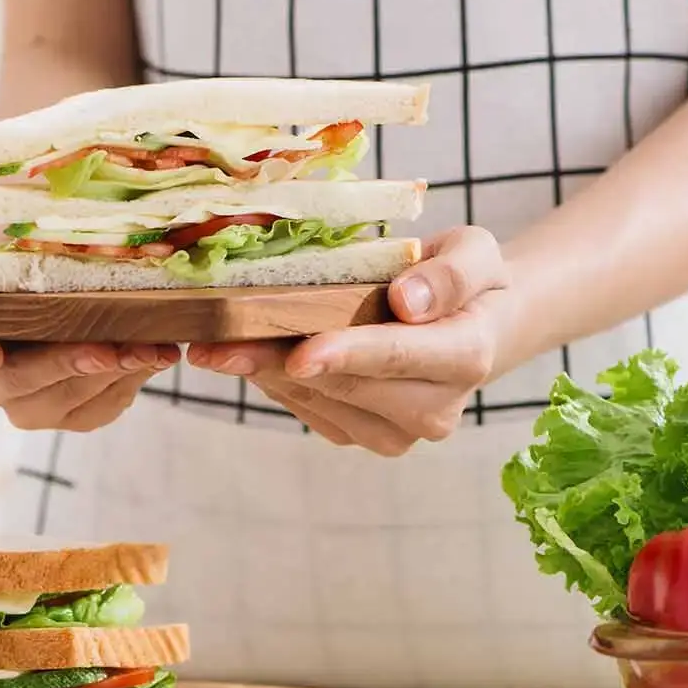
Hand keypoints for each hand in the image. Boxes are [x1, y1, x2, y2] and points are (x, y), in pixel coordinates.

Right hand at [0, 276, 178, 431]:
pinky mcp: (76, 416)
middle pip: (17, 386)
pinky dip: (132, 379)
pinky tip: (156, 354)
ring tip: (146, 347)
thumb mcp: (10, 249)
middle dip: (62, 365)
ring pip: (65, 402)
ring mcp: (32, 406)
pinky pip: (101, 407)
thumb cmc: (33, 260)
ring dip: (108, 373)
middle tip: (101, 348)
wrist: (79, 281)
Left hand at [187, 227, 510, 453]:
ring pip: (318, 403)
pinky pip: (309, 410)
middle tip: (213, 344)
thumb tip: (409, 301)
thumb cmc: (468, 281)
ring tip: (211, 346)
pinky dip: (273, 381)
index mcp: (467, 357)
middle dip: (278, 364)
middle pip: (347, 386)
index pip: (402, 357)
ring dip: (263, 374)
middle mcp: (434, 410)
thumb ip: (451, 274)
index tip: (301, 353)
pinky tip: (242, 354)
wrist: (473, 326)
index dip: (350, 355)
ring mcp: (397, 432)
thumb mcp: (476, 253)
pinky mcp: (362, 435)